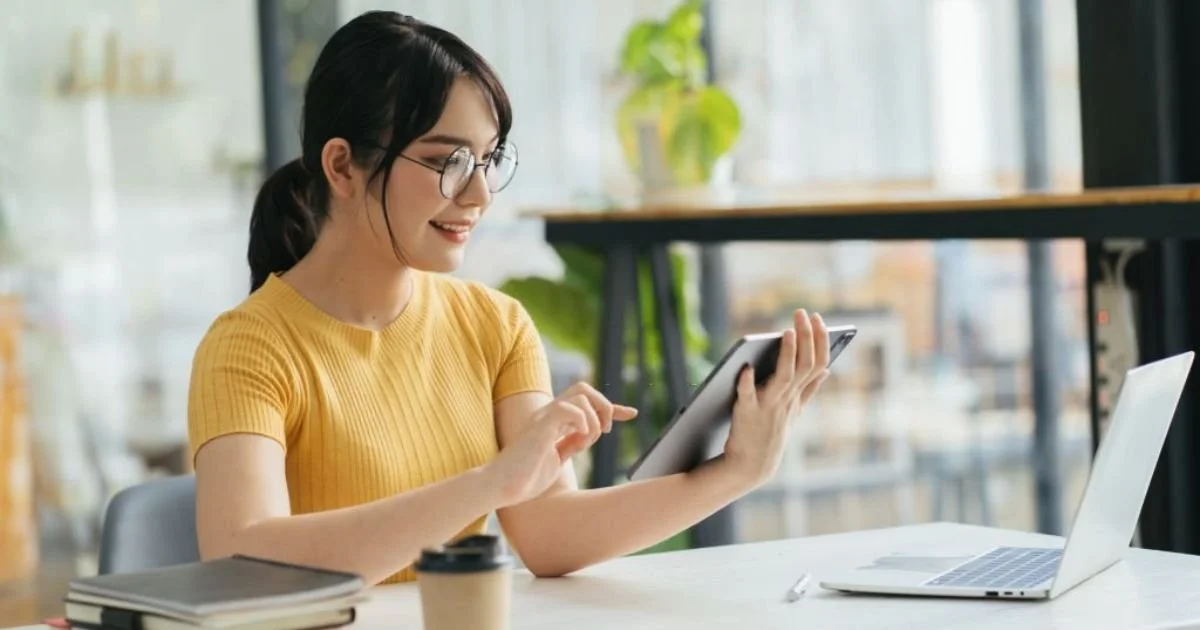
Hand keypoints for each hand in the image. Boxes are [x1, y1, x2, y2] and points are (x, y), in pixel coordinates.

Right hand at [484, 382, 637, 506]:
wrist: (501, 488)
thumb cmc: (524, 478)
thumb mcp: (556, 460)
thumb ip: (570, 444)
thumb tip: (588, 435)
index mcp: (554, 421)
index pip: (586, 403)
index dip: (611, 407)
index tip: (631, 413)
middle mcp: (549, 414)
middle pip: (584, 389)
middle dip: (604, 406)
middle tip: (606, 431)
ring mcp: (543, 418)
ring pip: (581, 395)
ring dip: (594, 419)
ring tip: (587, 442)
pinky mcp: (540, 427)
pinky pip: (568, 408)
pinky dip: (582, 421)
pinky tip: (580, 439)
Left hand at [721, 309, 829, 487]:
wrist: (751, 465)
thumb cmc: (771, 433)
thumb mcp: (794, 411)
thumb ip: (809, 390)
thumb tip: (826, 369)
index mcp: (797, 395)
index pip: (817, 363)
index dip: (820, 340)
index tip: (818, 318)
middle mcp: (787, 399)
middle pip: (805, 365)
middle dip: (806, 337)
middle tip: (802, 313)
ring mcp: (769, 406)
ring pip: (784, 377)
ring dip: (787, 354)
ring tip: (785, 332)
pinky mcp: (747, 413)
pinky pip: (748, 396)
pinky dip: (746, 382)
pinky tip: (745, 366)